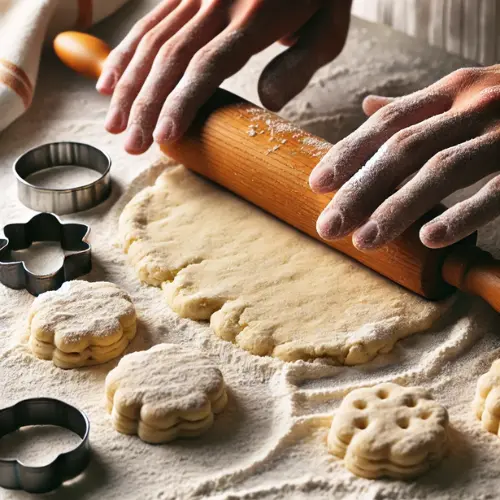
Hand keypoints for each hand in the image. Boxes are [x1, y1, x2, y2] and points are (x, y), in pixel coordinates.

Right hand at [97, 0, 351, 153]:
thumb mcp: (328, 28)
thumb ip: (300, 66)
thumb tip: (269, 102)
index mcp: (254, 17)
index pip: (208, 65)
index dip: (183, 102)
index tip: (165, 137)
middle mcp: (217, 2)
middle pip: (171, 59)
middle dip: (146, 105)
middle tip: (131, 146)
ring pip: (152, 42)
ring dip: (128, 87)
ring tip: (115, 126)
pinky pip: (149, 23)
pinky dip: (126, 54)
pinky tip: (109, 81)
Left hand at [309, 65, 499, 249]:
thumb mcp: (465, 93)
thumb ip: (418, 107)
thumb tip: (368, 108)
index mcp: (451, 90)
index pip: (387, 123)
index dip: (349, 154)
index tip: (318, 185)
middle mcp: (475, 103)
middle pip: (403, 149)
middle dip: (360, 191)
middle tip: (329, 227)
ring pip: (441, 170)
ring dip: (397, 209)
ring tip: (365, 242)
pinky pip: (497, 191)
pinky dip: (462, 215)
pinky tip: (429, 240)